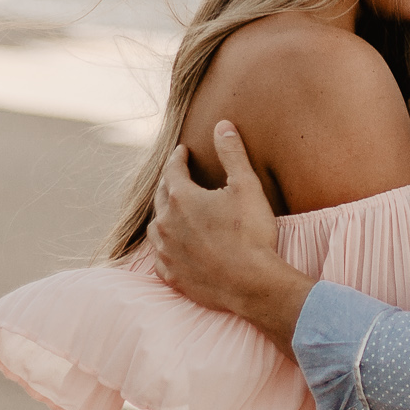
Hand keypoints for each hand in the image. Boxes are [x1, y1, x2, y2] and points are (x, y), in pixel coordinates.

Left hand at [148, 120, 313, 354]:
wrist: (252, 284)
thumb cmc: (251, 234)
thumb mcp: (246, 186)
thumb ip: (232, 153)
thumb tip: (222, 125)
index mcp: (182, 198)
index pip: (173, 170)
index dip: (177, 158)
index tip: (182, 152)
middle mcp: (166, 224)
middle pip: (161, 197)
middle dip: (169, 183)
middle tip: (176, 176)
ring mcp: (166, 252)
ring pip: (157, 227)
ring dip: (164, 215)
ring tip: (173, 211)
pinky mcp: (171, 275)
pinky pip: (161, 256)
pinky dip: (166, 246)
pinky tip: (174, 246)